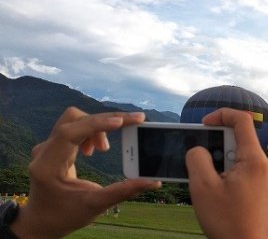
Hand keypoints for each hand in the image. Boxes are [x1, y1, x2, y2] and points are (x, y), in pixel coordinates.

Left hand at [10, 107, 161, 238]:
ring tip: (105, 149)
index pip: (70, 133)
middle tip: (131, 125)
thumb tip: (153, 182)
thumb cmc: (64, 216)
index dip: (97, 124)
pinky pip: (74, 127)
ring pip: (75, 120)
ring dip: (97, 126)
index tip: (122, 122)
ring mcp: (47, 147)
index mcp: (48, 166)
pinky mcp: (53, 146)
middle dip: (104, 120)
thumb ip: (124, 191)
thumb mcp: (95, 205)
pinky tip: (96, 149)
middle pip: (75, 119)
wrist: (41, 222)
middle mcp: (44, 152)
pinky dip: (91, 131)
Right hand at [186, 108, 267, 238]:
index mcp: (255, 159)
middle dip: (215, 144)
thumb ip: (197, 158)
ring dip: (218, 161)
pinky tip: (213, 189)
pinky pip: (241, 169)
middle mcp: (264, 164)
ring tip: (205, 180)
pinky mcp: (260, 188)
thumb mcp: (203, 186)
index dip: (221, 114)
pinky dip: (225, 172)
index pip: (243, 120)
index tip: (203, 124)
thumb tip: (199, 148)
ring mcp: (264, 177)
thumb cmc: (228, 222)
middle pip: (238, 138)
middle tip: (198, 160)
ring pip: (238, 155)